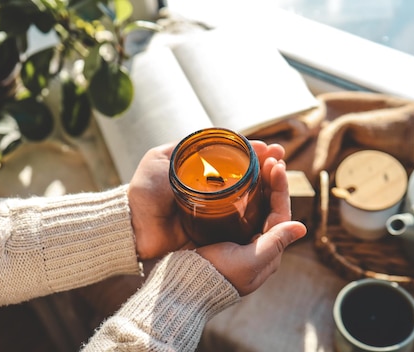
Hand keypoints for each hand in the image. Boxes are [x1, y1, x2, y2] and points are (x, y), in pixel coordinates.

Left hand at [127, 140, 291, 260]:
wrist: (133, 226)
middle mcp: (214, 192)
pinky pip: (244, 223)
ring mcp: (218, 213)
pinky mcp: (217, 233)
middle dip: (269, 168)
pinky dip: (260, 214)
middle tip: (280, 159)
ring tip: (280, 175)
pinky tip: (273, 204)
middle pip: (249, 178)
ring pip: (251, 199)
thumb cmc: (144, 191)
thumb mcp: (161, 159)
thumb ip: (182, 148)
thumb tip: (212, 136)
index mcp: (203, 173)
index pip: (236, 160)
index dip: (255, 153)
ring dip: (270, 187)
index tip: (270, 149)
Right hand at [196, 156, 306, 295]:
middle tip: (271, 158)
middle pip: (270, 206)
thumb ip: (275, 243)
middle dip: (272, 182)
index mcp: (268, 251)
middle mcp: (257, 244)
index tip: (277, 165)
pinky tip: (238, 179)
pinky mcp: (223, 236)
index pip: (281, 213)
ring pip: (255, 206)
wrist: (185, 287)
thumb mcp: (250, 261)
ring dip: (260, 184)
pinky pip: (238, 209)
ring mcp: (240, 240)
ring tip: (260, 162)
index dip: (280, 188)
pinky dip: (241, 192)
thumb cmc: (218, 277)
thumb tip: (302, 227)